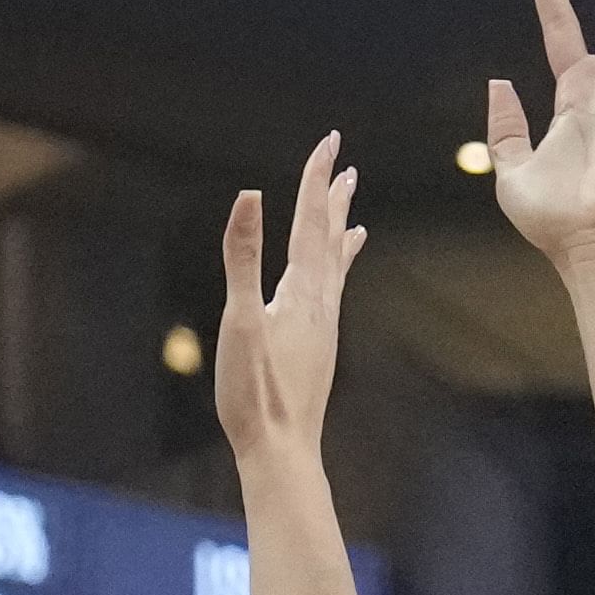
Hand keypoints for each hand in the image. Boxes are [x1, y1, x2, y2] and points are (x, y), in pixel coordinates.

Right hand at [215, 128, 363, 476]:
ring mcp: (322, 329)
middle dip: (333, 200)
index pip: (309, 222)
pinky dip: (336, 278)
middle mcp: (319, 305)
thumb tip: (250, 197)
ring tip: (353, 215)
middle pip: (329, 240)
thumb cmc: (255, 392)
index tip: (329, 142)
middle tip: (345, 166)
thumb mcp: (241, 319)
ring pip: (334, 269)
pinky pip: (331, 299)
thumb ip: (243, 258)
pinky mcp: (318, 351)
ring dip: (340, 236)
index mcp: (301, 292)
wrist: (281, 451)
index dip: (315, 180)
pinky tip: (332, 285)